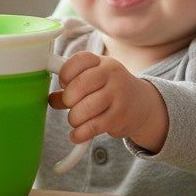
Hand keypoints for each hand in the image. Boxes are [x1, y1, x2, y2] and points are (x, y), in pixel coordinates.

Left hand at [49, 52, 167, 153]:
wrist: (143, 105)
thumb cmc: (111, 90)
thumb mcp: (94, 81)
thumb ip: (72, 86)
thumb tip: (52, 98)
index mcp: (102, 62)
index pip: (79, 60)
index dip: (65, 73)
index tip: (63, 83)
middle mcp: (112, 75)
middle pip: (80, 85)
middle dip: (67, 99)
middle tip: (68, 104)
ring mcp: (118, 96)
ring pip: (85, 108)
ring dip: (73, 118)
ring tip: (76, 119)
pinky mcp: (120, 117)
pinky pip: (93, 127)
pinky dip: (79, 133)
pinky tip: (76, 134)